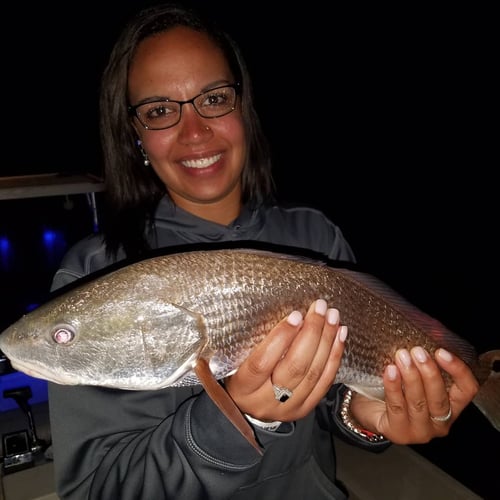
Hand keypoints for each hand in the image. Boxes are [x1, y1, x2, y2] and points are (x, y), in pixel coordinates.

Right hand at [224, 299, 346, 422]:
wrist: (244, 408)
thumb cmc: (239, 374)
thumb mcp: (236, 360)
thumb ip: (256, 343)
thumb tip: (288, 315)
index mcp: (243, 387)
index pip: (262, 362)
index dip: (281, 338)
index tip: (295, 315)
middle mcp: (266, 401)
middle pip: (294, 367)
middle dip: (311, 333)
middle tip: (319, 308)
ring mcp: (288, 408)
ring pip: (313, 373)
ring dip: (327, 340)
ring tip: (332, 316)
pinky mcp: (305, 409)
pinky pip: (325, 381)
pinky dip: (335, 355)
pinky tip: (340, 334)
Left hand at [350, 346, 479, 443]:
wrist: (368, 407)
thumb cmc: (395, 387)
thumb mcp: (413, 371)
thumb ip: (423, 358)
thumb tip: (431, 331)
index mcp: (451, 405)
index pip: (466, 390)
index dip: (458, 370)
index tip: (441, 352)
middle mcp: (439, 421)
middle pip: (441, 398)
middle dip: (429, 372)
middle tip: (417, 352)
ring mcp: (419, 430)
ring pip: (419, 403)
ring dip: (411, 377)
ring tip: (401, 357)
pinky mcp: (398, 432)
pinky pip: (397, 407)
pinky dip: (393, 387)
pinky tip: (390, 371)